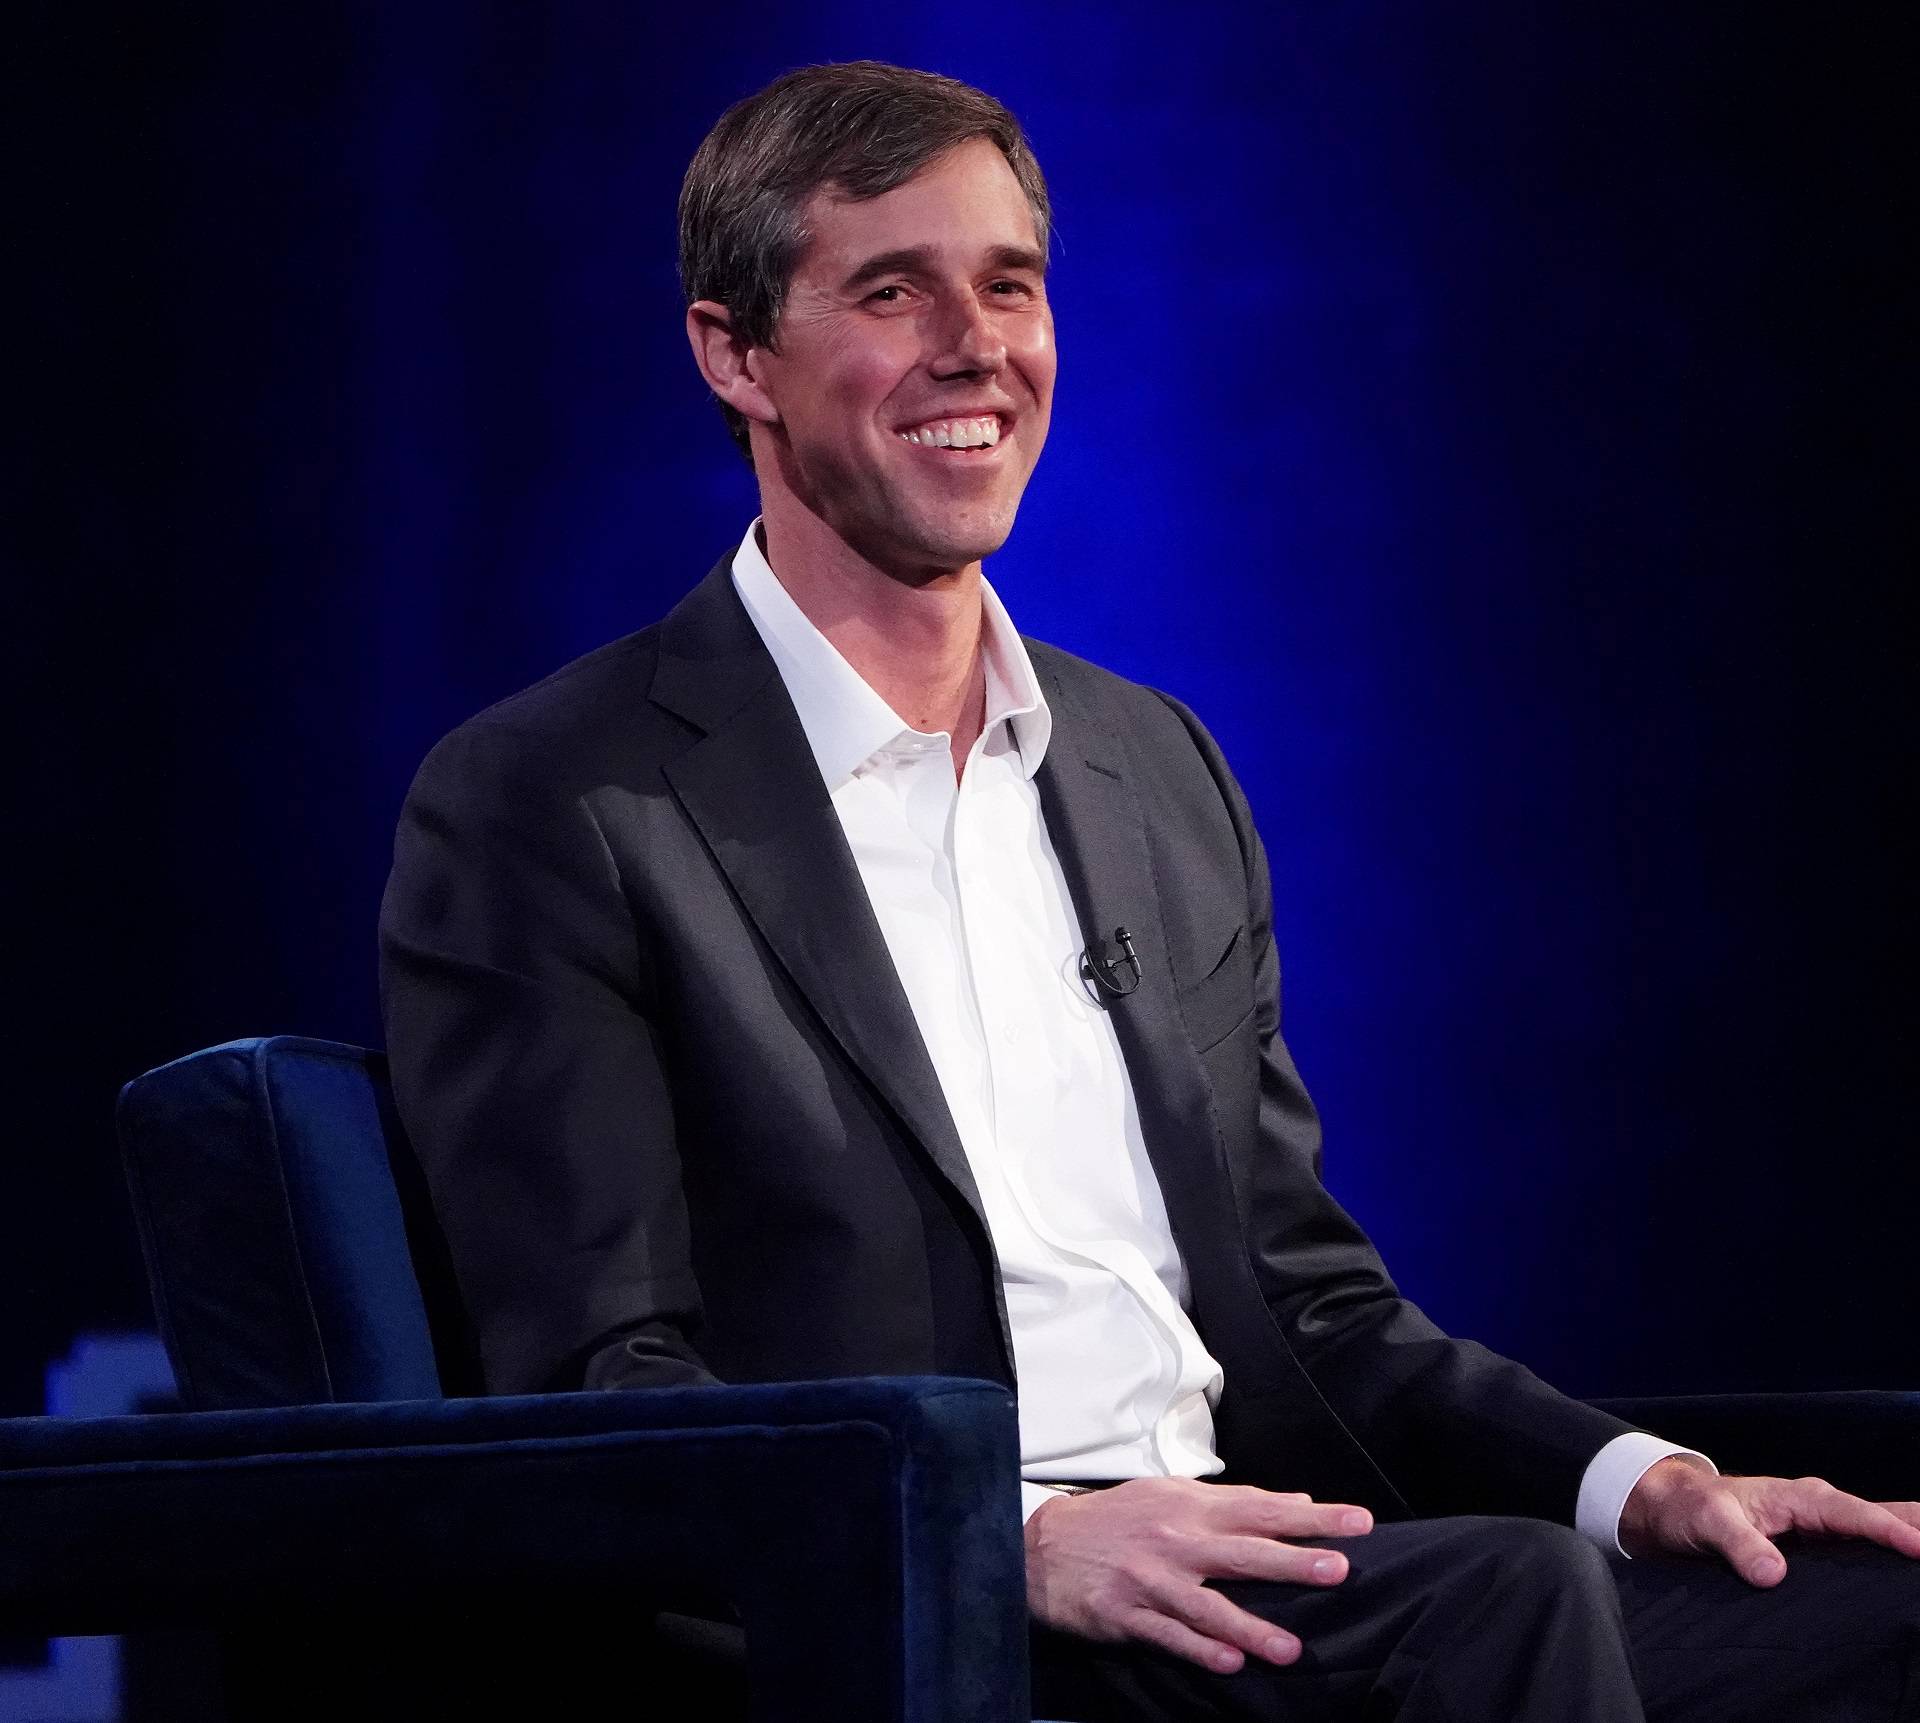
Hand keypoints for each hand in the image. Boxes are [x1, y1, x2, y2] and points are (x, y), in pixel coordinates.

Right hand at [1023, 1477, 1371, 1673]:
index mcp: (1191, 1507)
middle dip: (1292, 1561)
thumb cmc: (1119, 1518)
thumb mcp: (1171, 1495)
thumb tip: (1296, 1501)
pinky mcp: (1127, 1613)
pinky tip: (1231, 1665)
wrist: (1043, 1544)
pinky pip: (1169, 1635)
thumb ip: (1234, 1501)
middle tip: (1338, 1570)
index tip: (1358, 1522)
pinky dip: (1200, 1649)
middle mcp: (1176, 1541)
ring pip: (1209, 1606)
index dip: (1311, 1517)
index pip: (1262, 1509)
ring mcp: (1152, 1579)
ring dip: (1252, 1627)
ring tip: (1292, 1649)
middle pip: (1243, 1552)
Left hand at [1619, 1456, 1919, 1584]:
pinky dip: (1894, 1550)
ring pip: (1880, 1526)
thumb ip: (1739, 1545)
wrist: (1677, 1508)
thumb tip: (1773, 1574)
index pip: (1852, 1514)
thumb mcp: (1708, 1523)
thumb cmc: (1692, 1510)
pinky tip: (1910, 1572)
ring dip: (1911, 1535)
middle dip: (1917, 1526)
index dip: (1888, 1531)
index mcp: (1799, 1498)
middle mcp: (1818, 1507)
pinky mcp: (1821, 1543)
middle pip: (1881, 1514)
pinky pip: (1867, 1545)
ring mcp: (1823, 1525)